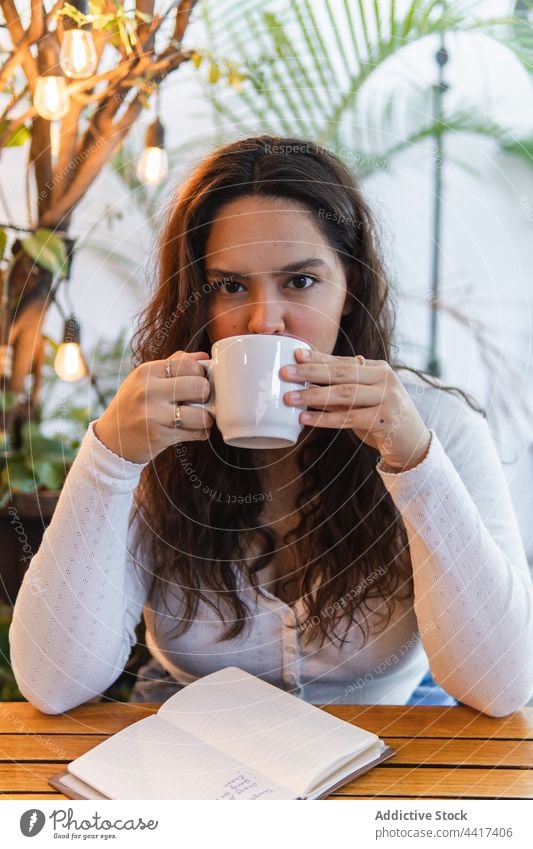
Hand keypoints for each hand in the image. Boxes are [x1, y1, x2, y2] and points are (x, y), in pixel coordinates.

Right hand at [94, 351, 214, 463]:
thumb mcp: (146, 379)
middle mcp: (148, 391)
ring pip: (201, 415)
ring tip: (198, 417)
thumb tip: (204, 358)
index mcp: (146, 371)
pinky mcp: (159, 436)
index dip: (200, 374)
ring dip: (206, 418)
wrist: (112, 439)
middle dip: (206, 395)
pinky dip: (200, 432)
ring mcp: (153, 415)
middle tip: (199, 400)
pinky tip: (192, 430)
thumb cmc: (134, 405)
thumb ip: (174, 364)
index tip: (196, 382)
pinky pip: (196, 433)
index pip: (190, 365)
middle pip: (199, 387)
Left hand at [279, 348, 430, 471]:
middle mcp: (384, 379)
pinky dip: (324, 418)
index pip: (343, 361)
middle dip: (310, 372)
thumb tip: (304, 383)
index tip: (295, 354)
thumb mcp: (362, 400)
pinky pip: (348, 417)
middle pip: (341, 373)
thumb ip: (340, 390)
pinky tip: (305, 418)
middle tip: (284, 373)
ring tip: (288, 398)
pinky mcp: (385, 419)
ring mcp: (386, 398)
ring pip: (343, 394)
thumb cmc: (381, 419)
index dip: (318, 357)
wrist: (412, 445)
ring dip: (313, 395)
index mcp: (378, 368)